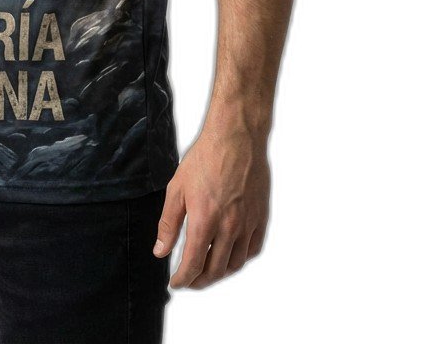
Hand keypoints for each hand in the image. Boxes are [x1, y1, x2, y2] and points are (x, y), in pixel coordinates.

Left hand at [153, 128, 269, 289]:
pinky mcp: (261, 218)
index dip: (183, 279)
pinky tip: (230, 256)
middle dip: (199, 280)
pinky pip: (252, 249)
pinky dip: (240, 259)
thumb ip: (168, 224)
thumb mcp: (177, 188)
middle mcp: (229, 227)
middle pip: (215, 270)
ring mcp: (248, 224)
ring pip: (235, 263)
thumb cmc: (204, 158)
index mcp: (205, 220)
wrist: (236, 138)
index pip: (193, 264)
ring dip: (219, 273)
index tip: (176, 283)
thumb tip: (160, 251)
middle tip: (189, 280)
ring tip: (207, 271)